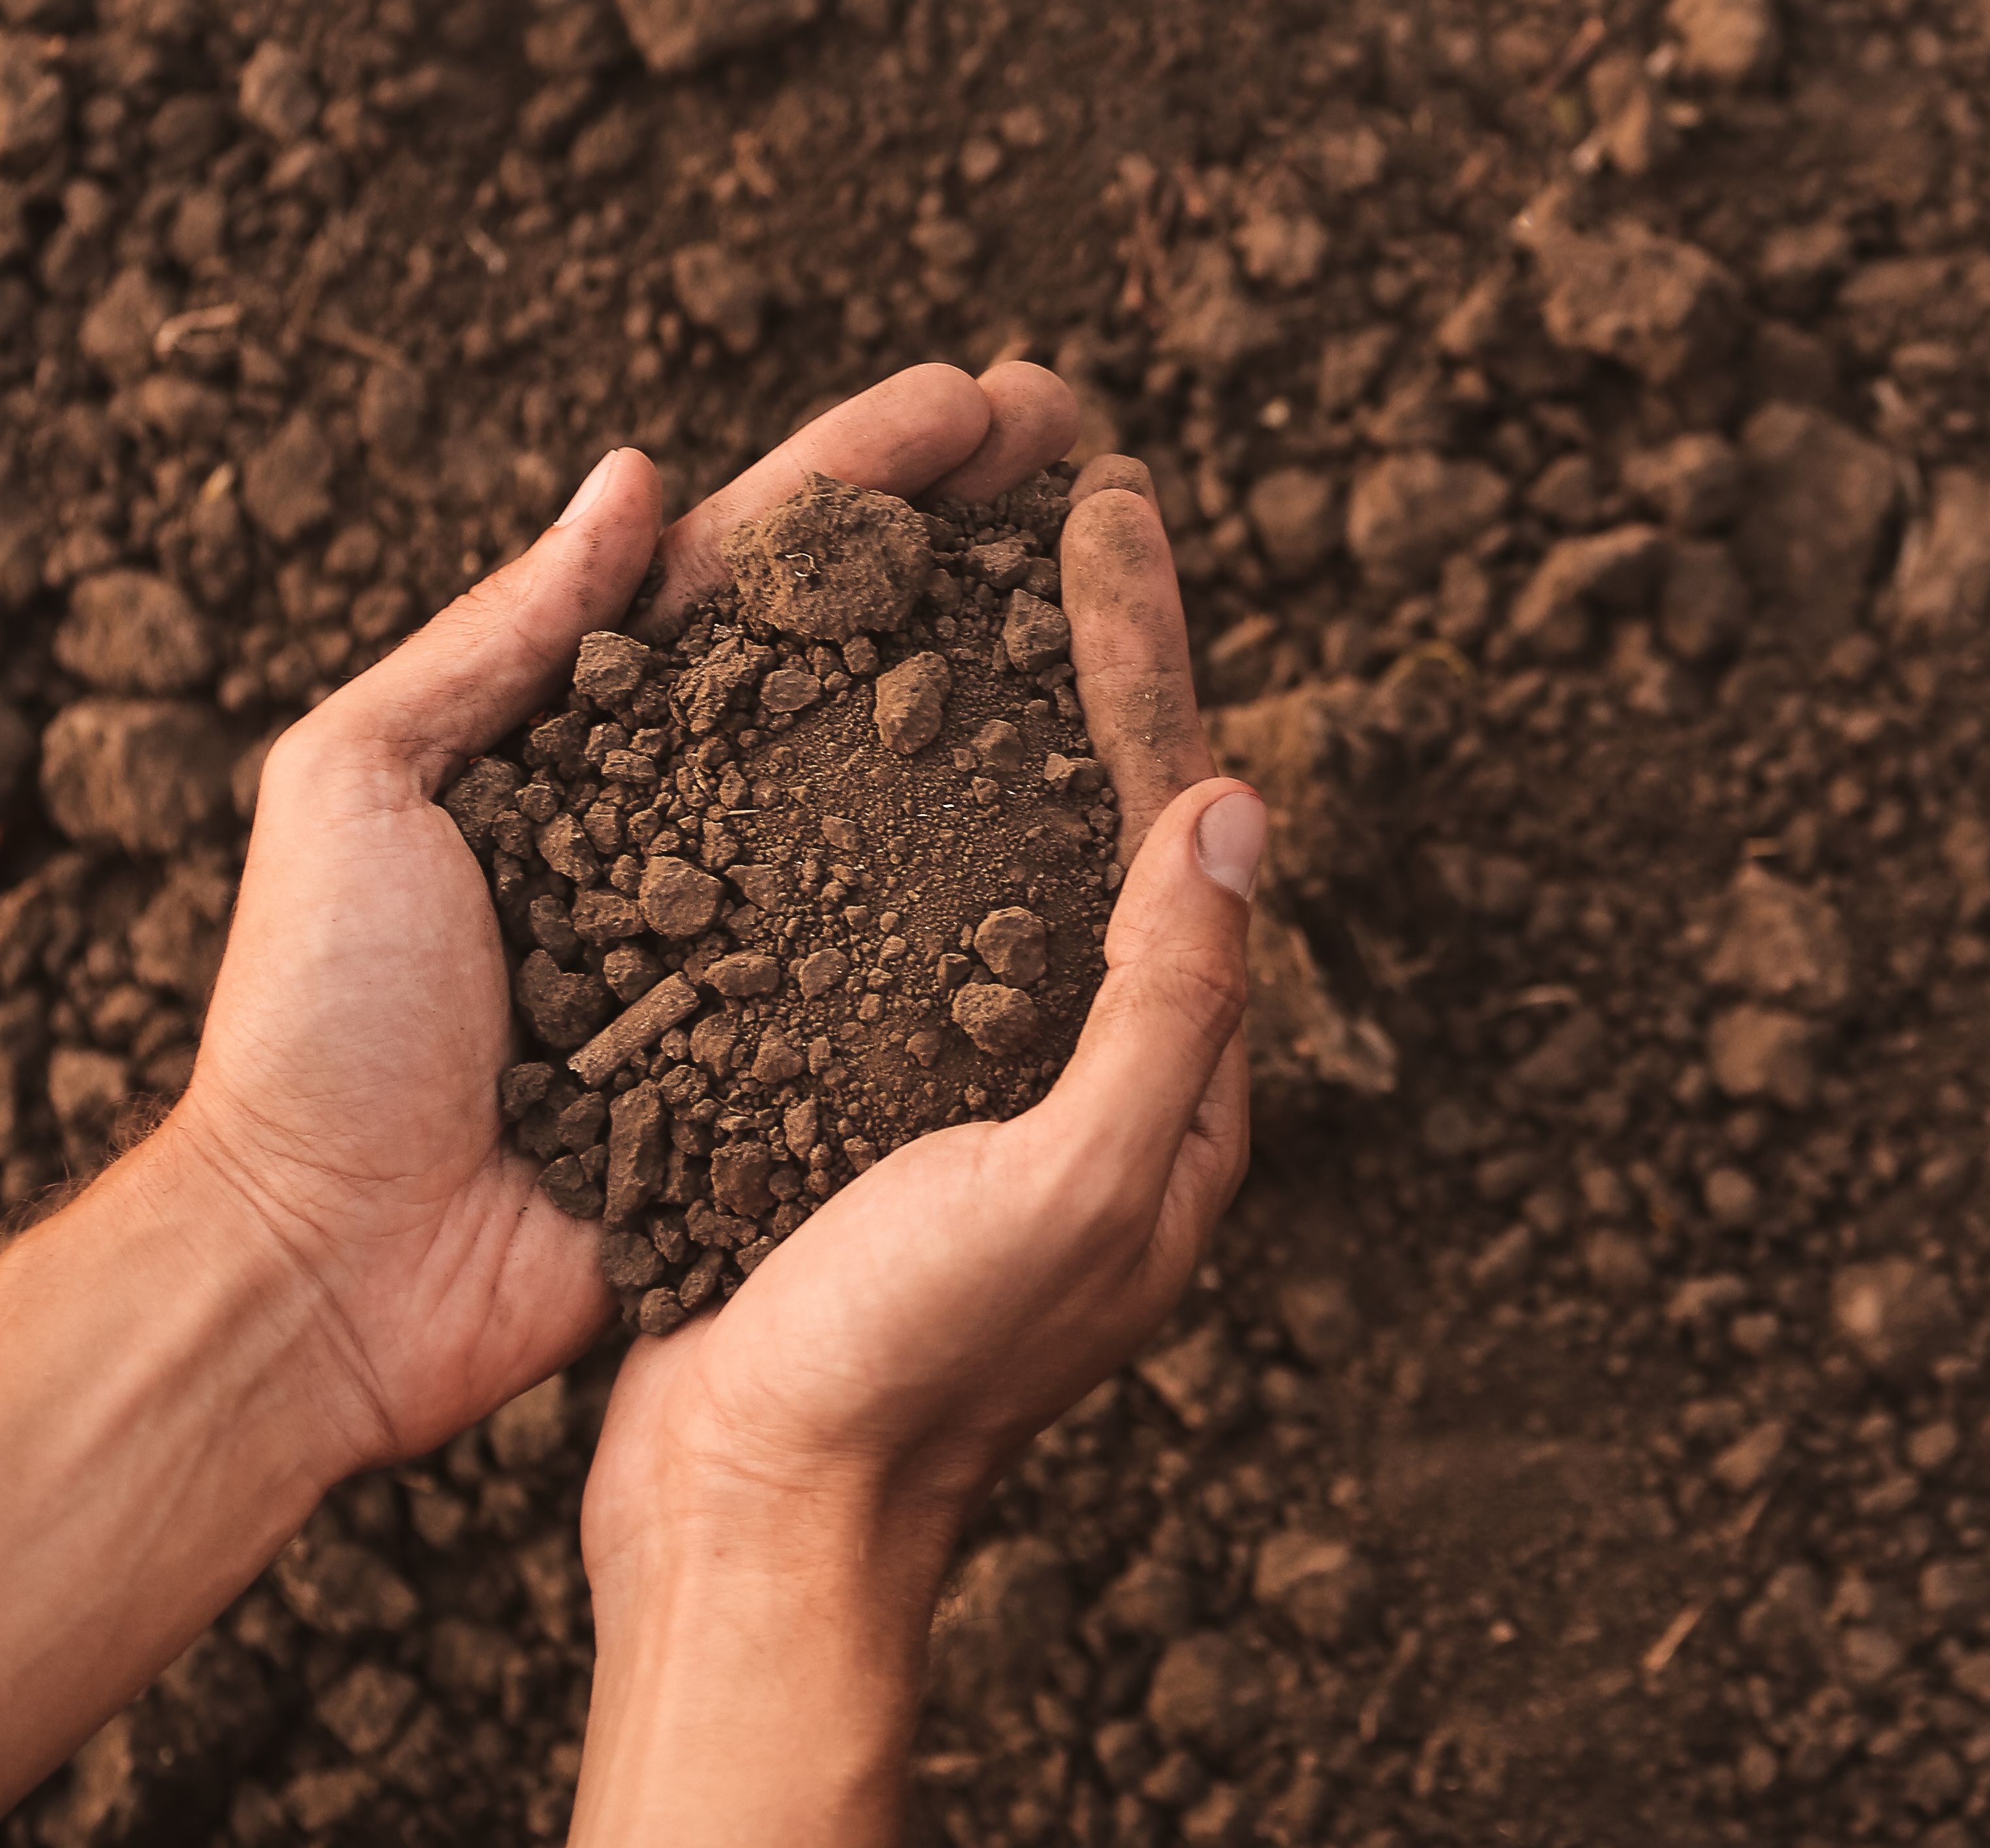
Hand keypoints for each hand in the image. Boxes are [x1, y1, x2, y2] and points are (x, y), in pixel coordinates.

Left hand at [157, 363, 1089, 1468]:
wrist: (331, 1268)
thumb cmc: (314, 1022)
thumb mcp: (357, 785)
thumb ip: (495, 638)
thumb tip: (639, 476)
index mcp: (594, 735)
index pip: (755, 561)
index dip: (870, 467)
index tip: (985, 394)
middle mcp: (696, 818)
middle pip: (864, 641)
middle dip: (979, 534)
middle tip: (1092, 442)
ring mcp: (760, 936)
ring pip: (919, 782)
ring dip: (1026, 675)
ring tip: (1132, 583)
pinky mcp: (801, 1061)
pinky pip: (924, 965)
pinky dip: (1015, 886)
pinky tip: (1107, 812)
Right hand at [578, 463, 1257, 1581]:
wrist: (748, 1515)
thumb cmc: (908, 1368)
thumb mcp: (1070, 1185)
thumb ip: (1168, 1002)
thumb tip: (1241, 803)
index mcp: (1174, 1092)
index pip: (1181, 814)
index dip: (1144, 651)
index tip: (1106, 501)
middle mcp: (1094, 1070)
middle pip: (1104, 803)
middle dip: (1083, 639)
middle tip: (1049, 473)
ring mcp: (977, 1078)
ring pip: (1000, 838)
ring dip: (979, 692)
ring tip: (940, 553)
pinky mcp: (866, 1092)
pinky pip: (900, 906)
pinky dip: (882, 793)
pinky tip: (818, 716)